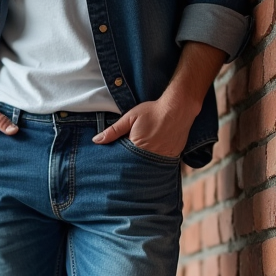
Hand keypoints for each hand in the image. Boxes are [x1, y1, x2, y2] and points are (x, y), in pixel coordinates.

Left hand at [93, 40, 224, 157]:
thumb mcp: (129, 118)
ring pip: (148, 167)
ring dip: (142, 166)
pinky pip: (161, 164)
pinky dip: (155, 163)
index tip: (113, 161)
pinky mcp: (173, 157)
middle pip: (135, 166)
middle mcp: (150, 157)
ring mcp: (163, 158)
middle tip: (125, 164)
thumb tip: (96, 141)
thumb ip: (113, 131)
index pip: (122, 160)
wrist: (178, 107)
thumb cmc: (153, 112)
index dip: (118, 160)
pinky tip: (152, 158)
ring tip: (140, 161)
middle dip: (129, 165)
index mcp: (136, 148)